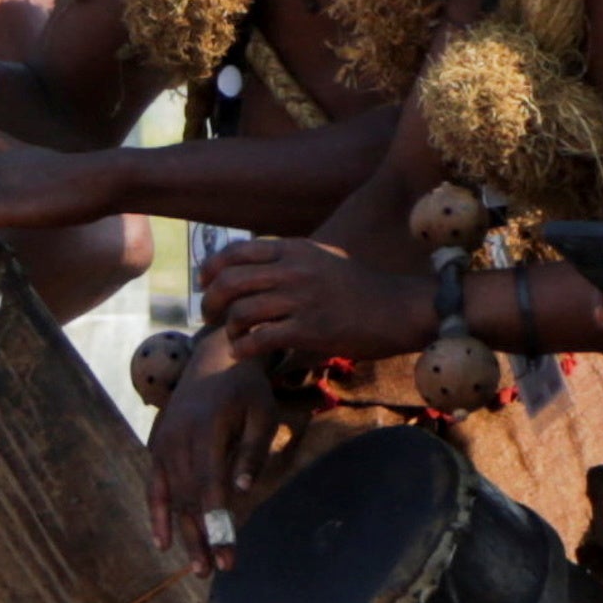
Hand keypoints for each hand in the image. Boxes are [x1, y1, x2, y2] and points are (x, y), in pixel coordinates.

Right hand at [146, 349, 277, 556]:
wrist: (213, 358)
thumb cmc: (247, 389)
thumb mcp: (263, 413)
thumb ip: (253, 451)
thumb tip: (242, 491)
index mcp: (206, 427)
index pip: (209, 484)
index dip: (217, 522)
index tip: (228, 554)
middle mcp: (178, 437)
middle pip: (188, 497)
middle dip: (202, 537)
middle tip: (215, 571)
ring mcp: (163, 443)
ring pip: (172, 497)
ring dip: (185, 534)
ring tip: (200, 568)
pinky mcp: (156, 447)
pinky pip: (154, 486)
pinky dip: (157, 514)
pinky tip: (163, 542)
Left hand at [202, 233, 431, 364]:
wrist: (398, 308)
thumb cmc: (361, 287)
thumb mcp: (323, 258)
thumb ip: (289, 258)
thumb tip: (253, 266)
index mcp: (295, 249)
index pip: (236, 252)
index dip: (211, 269)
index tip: (204, 284)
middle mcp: (293, 270)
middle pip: (230, 282)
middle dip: (211, 302)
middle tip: (210, 316)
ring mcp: (301, 299)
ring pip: (241, 312)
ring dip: (229, 329)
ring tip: (235, 336)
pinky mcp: (309, 330)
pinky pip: (259, 340)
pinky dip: (243, 348)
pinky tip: (243, 353)